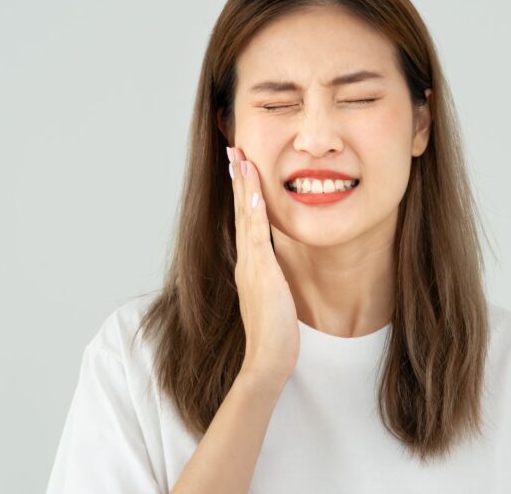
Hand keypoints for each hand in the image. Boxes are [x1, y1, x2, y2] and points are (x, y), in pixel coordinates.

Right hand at [227, 146, 299, 384]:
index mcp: (249, 265)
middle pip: (239, 211)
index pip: (245, 220)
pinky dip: (253, 215)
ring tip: (241, 158)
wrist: (267, 360)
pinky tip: (253, 195)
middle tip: (233, 149)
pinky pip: (256, 238)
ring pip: (245, 218)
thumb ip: (273, 279)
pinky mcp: (261, 274)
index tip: (242, 166)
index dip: (243, 192)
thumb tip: (277, 268)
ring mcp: (250, 267)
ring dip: (243, 187)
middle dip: (237, 179)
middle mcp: (245, 262)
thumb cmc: (275, 335)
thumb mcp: (275, 297)